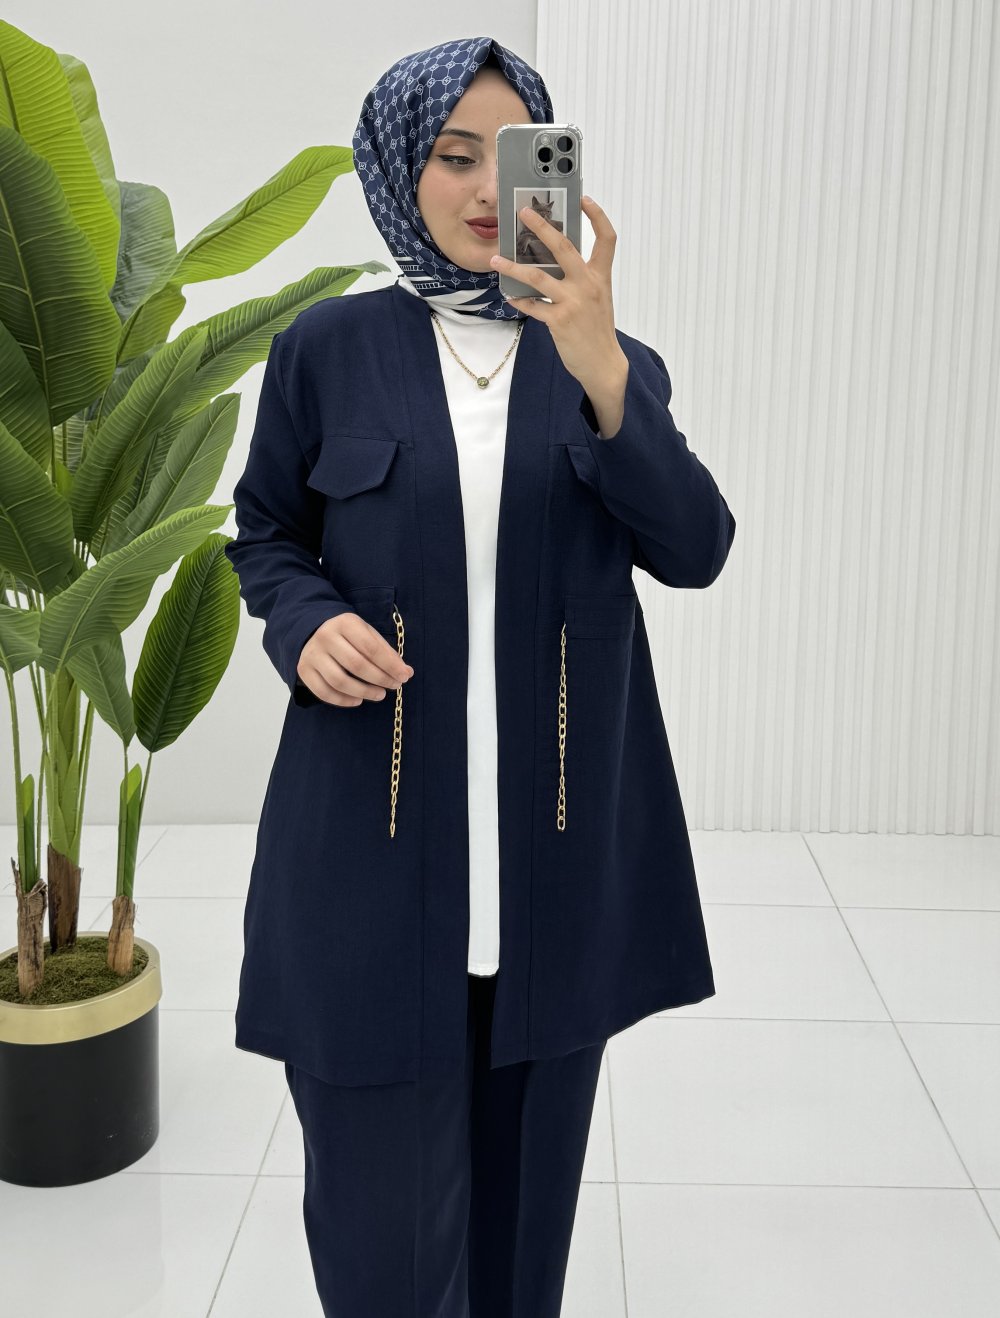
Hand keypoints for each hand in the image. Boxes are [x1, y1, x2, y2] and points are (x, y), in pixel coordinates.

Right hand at [297, 614, 413, 706]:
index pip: (371, 647)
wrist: (313, 632)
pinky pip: (324, 692)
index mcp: (345, 623)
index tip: (404, 676)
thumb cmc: (348, 635)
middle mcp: (326, 636)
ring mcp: (312, 654)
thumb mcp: (367, 634)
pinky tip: (358, 700)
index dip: (390, 665)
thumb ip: (386, 652)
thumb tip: (406, 672)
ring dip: (364, 692)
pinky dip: (343, 700)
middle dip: (380, 679)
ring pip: (340, 681)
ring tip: (379, 695)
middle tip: (394, 686)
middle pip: (357, 665)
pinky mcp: (304, 670)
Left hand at [489, 196, 628, 397]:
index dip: (598, 216)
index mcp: (600, 276)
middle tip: (523, 212)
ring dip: (513, 266)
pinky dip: (519, 301)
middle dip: (541, 226)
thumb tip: (555, 261)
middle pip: (563, 247)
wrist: (603, 363)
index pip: (606, 239)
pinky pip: (532, 306)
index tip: (585, 199)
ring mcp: (573, 302)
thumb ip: (582, 278)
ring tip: (496, 258)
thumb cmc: (597, 329)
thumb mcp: (598, 298)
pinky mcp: (559, 321)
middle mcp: (588, 285)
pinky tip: (509, 297)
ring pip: (537, 276)